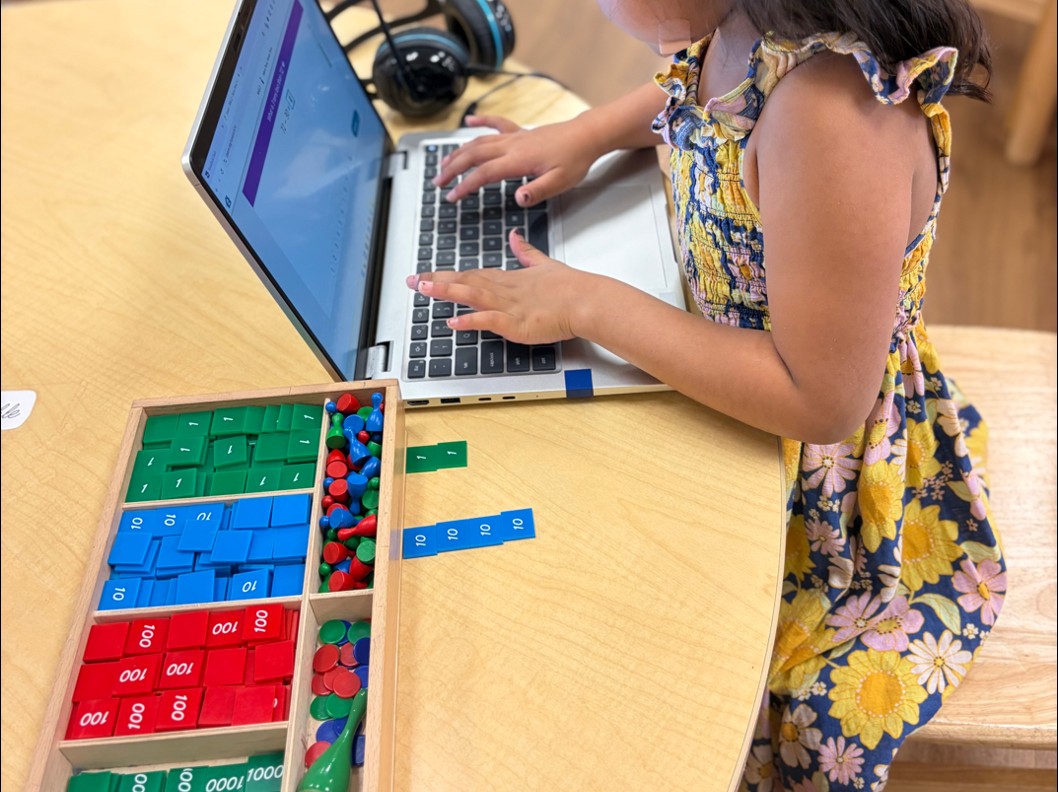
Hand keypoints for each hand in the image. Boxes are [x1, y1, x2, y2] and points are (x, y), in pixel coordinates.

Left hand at [406, 231, 590, 344]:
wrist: (587, 299)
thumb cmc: (571, 287)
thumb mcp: (544, 264)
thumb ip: (526, 252)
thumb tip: (514, 236)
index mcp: (510, 278)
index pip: (473, 274)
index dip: (448, 274)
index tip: (428, 274)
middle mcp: (505, 290)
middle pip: (466, 282)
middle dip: (437, 281)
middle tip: (412, 280)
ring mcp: (509, 306)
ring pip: (472, 295)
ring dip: (446, 292)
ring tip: (423, 289)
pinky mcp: (517, 323)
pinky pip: (489, 321)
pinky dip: (470, 321)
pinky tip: (452, 322)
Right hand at [435, 115, 601, 205]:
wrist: (587, 135)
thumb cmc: (575, 159)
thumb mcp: (560, 183)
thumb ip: (538, 192)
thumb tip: (518, 199)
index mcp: (519, 160)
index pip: (484, 174)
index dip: (465, 185)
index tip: (452, 197)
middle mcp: (512, 145)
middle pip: (474, 155)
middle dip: (452, 169)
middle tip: (438, 182)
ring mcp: (515, 136)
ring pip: (480, 141)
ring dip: (459, 151)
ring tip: (444, 163)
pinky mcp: (521, 132)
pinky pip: (496, 123)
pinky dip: (481, 121)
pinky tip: (469, 121)